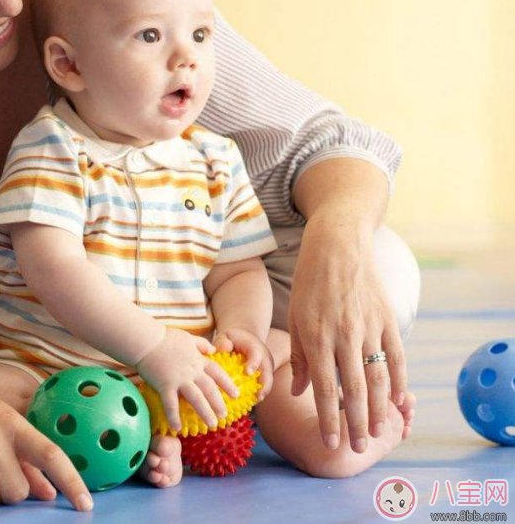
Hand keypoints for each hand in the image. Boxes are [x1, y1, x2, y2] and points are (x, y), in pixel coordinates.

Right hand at [136, 328, 239, 430]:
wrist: (146, 340)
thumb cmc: (164, 337)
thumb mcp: (188, 337)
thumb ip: (202, 344)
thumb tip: (213, 349)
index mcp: (198, 360)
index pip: (217, 373)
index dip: (227, 384)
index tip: (236, 394)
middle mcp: (192, 371)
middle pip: (210, 389)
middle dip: (218, 403)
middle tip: (224, 415)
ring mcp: (179, 379)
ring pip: (196, 398)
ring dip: (205, 412)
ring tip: (212, 424)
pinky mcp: (165, 385)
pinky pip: (171, 404)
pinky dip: (174, 416)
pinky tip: (177, 427)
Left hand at [213, 329, 274, 400]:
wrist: (245, 340)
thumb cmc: (232, 339)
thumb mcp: (226, 336)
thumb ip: (223, 341)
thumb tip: (224, 348)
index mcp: (255, 347)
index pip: (256, 354)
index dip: (253, 363)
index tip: (248, 372)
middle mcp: (264, 358)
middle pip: (268, 371)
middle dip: (265, 384)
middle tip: (258, 396)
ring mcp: (266, 368)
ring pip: (269, 381)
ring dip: (264, 392)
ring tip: (256, 402)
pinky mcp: (265, 376)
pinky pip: (264, 386)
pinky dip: (259, 394)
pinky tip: (250, 404)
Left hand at [287, 221, 406, 453]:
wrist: (338, 245)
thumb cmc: (309, 282)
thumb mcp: (294, 316)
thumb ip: (299, 356)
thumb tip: (298, 391)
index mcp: (316, 336)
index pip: (322, 387)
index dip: (327, 417)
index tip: (330, 442)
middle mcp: (343, 335)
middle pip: (353, 389)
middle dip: (355, 423)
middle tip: (356, 449)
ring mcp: (369, 327)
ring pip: (377, 377)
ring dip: (379, 409)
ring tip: (379, 433)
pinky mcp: (387, 319)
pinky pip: (396, 356)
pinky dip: (399, 380)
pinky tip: (399, 401)